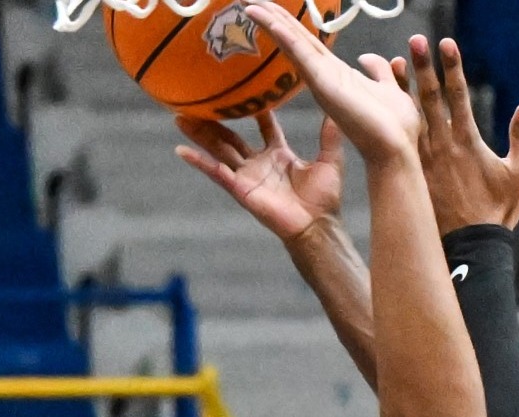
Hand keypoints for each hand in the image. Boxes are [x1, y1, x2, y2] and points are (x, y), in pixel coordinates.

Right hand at [176, 110, 347, 241]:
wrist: (317, 226)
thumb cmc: (324, 200)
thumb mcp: (330, 160)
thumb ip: (330, 137)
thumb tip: (338, 111)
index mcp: (278, 155)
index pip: (264, 126)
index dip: (257, 109)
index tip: (248, 88)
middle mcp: (259, 163)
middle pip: (231, 137)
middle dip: (214, 120)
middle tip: (198, 100)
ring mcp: (247, 176)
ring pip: (218, 149)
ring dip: (199, 134)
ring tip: (180, 116)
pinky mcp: (241, 189)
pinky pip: (216, 173)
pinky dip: (199, 162)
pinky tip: (182, 151)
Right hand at [243, 4, 420, 165]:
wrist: (397, 150)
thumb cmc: (395, 127)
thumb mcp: (389, 89)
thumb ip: (378, 72)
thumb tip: (366, 58)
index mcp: (336, 74)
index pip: (307, 42)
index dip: (289, 23)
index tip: (270, 6)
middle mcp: (323, 76)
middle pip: (294, 40)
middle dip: (273, 18)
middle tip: (249, 0)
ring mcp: (321, 81)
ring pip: (293, 45)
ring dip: (272, 24)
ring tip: (249, 6)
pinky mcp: (324, 86)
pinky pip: (302, 57)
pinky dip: (286, 39)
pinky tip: (271, 23)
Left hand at [399, 36, 518, 234]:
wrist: (469, 246)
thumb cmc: (497, 212)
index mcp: (467, 143)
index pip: (459, 97)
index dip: (453, 69)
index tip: (446, 44)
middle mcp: (442, 145)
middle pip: (430, 99)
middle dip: (424, 68)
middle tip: (415, 42)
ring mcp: (424, 158)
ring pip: (410, 116)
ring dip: (402, 89)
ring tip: (392, 63)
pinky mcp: (413, 171)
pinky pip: (400, 139)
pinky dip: (393, 118)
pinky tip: (383, 102)